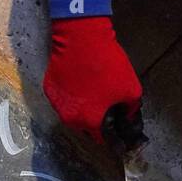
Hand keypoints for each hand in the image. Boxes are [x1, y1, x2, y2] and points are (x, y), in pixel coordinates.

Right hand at [43, 16, 141, 143]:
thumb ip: (131, 111)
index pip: (105, 141)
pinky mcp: (50, 90)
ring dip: (86, 111)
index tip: (123, 142)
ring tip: (96, 98)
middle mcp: (70, 119)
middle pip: (89, 129)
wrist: (80, 38)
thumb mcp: (131, 89)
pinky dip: (74, 98)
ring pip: (75, 116)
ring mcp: (57, 105)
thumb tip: (129, 120)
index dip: (117, 142)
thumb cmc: (107, 65)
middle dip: (101, 125)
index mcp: (90, 122)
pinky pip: (64, 101)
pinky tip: (82, 86)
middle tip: (111, 113)